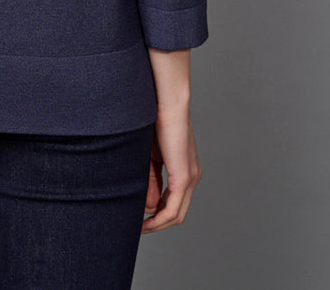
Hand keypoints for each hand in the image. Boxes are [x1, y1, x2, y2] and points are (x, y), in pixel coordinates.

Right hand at [141, 103, 201, 232]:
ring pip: (175, 214)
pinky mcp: (183, 177)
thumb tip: (149, 206)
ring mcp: (190, 178)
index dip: (155, 213)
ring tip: (138, 226)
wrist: (165, 101)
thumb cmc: (156, 121)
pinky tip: (144, 220)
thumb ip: (149, 180)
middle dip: (156, 223)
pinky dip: (158, 219)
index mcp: (185, 169)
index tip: (138, 217)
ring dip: (156, 223)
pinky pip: (172, 208)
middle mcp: (192, 177)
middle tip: (137, 227)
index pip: (172, 201)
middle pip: (176, 213)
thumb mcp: (149, 156)